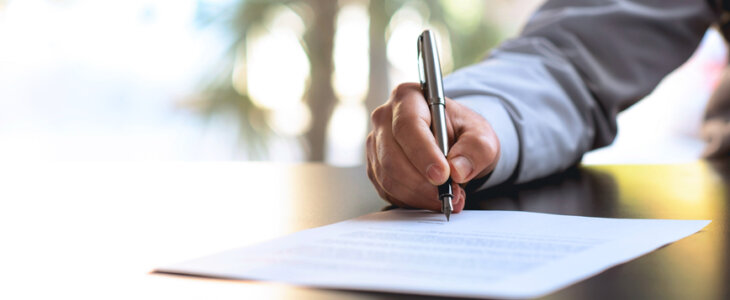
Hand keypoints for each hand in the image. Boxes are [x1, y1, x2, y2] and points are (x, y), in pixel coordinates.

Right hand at [366, 83, 499, 211]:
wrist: (453, 142)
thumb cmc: (462, 132)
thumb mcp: (481, 135)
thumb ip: (476, 149)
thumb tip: (458, 170)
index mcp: (408, 98)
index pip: (407, 126)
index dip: (423, 153)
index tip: (442, 175)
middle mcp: (385, 118)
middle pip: (392, 156)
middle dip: (422, 183)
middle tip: (450, 194)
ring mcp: (376, 144)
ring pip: (388, 177)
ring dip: (418, 195)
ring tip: (446, 197)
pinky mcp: (375, 167)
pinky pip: (387, 190)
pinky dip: (411, 200)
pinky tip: (430, 198)